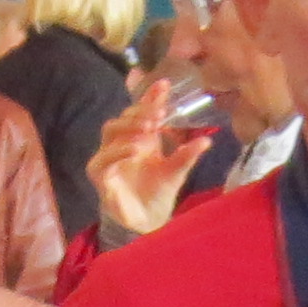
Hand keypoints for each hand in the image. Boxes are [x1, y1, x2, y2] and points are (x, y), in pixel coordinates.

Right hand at [89, 77, 213, 238]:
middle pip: (124, 116)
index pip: (143, 111)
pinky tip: (135, 151)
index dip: (151, 96)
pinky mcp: (100, 176)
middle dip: (140, 111)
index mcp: (141, 137)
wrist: (147, 221)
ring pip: (109, 131)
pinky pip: (102, 160)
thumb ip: (187, 154)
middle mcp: (122, 143)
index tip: (165, 84)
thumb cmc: (159, 192)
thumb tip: (207, 141)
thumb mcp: (177, 170)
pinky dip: (117, 153)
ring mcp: (109, 157)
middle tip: (159, 114)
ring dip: (129, 126)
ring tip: (149, 128)